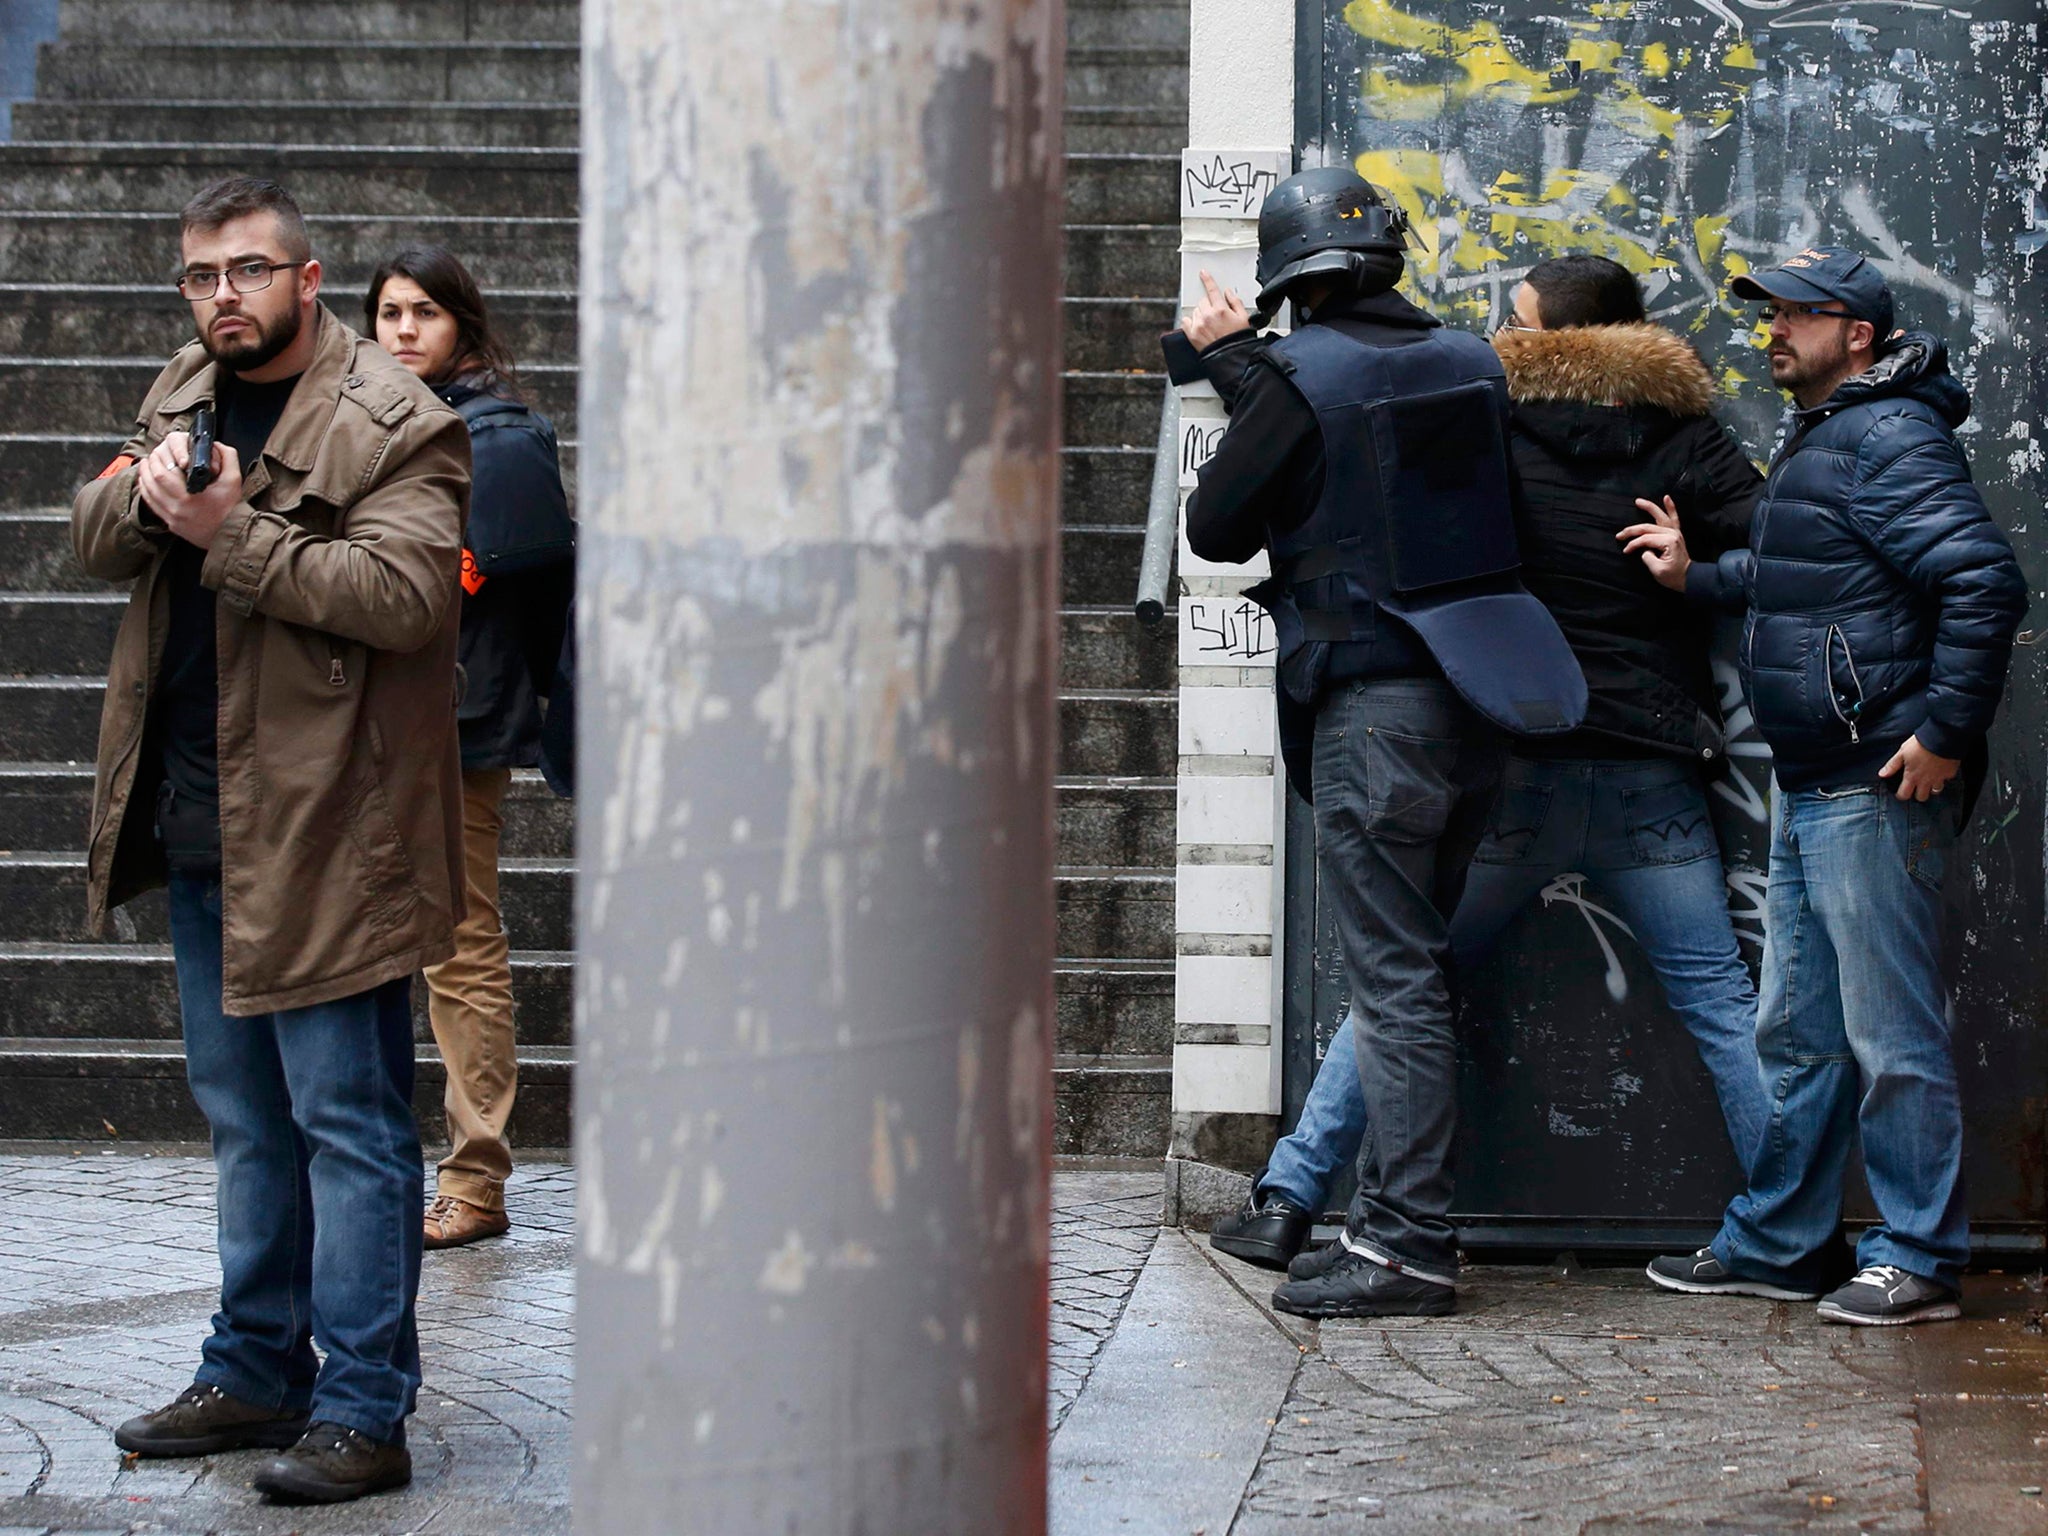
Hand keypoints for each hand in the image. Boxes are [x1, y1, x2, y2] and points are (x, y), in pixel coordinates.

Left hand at [137, 431, 242, 551]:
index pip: (163, 473)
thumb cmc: (232, 508)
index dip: (157, 460)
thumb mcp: (234, 479)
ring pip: (148, 493)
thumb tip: (215, 444)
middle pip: (152, 482)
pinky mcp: (171, 524)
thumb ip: (227, 457)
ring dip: (144, 477)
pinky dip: (146, 492)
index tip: (158, 452)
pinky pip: (152, 506)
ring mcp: (172, 517)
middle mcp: (177, 507)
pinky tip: (147, 483)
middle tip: (150, 457)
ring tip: (145, 467)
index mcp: (191, 495)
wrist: (230, 535)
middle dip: (149, 466)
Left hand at [1180, 269, 1252, 348]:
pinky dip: (1190, 322)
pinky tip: (1199, 327)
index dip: (1207, 280)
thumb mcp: (1244, 318)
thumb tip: (1228, 292)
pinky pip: (1186, 321)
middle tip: (1216, 315)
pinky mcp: (1191, 334)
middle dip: (1208, 305)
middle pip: (1203, 301)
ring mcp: (1198, 325)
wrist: (1230, 358)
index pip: (1212, 289)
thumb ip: (1235, 302)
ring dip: (1201, 314)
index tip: (1203, 273)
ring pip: (1195, 311)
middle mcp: (1208, 315)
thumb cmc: (1238, 340)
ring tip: (1210, 325)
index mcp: (1221, 309)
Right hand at [1617, 495, 1689, 590]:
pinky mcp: (1676, 533)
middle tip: (1620, 534)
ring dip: (1649, 508)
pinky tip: (1667, 497)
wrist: (1688, 577)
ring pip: (1660, 516)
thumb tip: (1643, 550)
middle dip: (1632, 530)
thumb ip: (1647, 557)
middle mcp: (1672, 533)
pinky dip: (1671, 507)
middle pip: (1648, 527)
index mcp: (1668, 541)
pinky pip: (1674, 517)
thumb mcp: (1657, 570)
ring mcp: (1675, 532)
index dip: (1633, 544)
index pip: (1645, 539)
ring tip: (1638, 501)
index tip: (1625, 551)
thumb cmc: (1673, 576)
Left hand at [1880, 736, 1960, 801]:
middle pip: (1921, 797)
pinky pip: (1947, 780)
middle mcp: (1926, 780)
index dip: (1901, 795)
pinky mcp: (1950, 773)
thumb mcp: (1902, 753)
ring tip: (1929, 781)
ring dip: (1932, 788)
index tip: (1900, 792)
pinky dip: (1943, 777)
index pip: (1904, 794)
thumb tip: (1882, 774)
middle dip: (1918, 794)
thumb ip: (1892, 765)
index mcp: (1912, 776)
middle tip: (1916, 788)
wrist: (1941, 738)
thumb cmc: (1921, 744)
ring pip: (1936, 791)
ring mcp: (1939, 778)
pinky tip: (1941, 772)